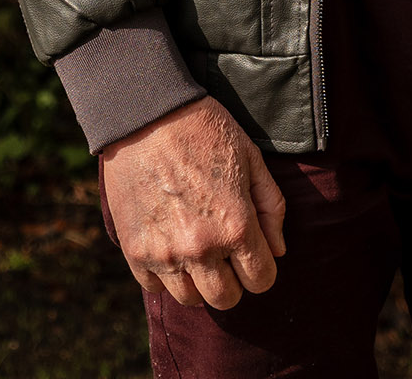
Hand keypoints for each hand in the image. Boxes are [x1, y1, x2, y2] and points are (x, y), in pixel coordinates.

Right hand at [98, 95, 288, 308]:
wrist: (146, 112)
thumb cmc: (204, 130)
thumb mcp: (252, 158)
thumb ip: (271, 207)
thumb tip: (277, 250)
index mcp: (236, 226)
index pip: (261, 281)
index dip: (261, 268)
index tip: (252, 253)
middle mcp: (201, 248)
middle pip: (225, 299)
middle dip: (232, 280)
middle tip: (224, 254)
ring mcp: (164, 252)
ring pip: (190, 298)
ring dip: (197, 280)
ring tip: (194, 250)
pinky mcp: (134, 249)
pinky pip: (153, 286)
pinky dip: (162, 274)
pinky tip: (167, 245)